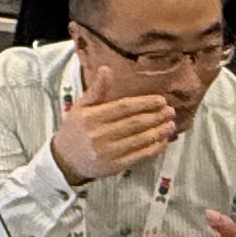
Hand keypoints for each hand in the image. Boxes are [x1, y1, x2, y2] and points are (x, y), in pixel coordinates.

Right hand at [50, 87, 181, 182]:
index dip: (144, 103)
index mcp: (92, 118)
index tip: (160, 100)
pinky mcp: (113, 166)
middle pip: (134, 124)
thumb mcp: (81, 107)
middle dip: (155, 116)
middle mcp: (99, 135)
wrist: (65, 160)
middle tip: (170, 111)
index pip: (123, 108)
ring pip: (138, 140)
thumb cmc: (76, 130)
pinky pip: (138, 156)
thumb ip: (96, 90)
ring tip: (171, 125)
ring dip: (158, 132)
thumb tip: (106, 69)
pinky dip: (153, 149)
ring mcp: (107, 153)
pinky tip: (162, 141)